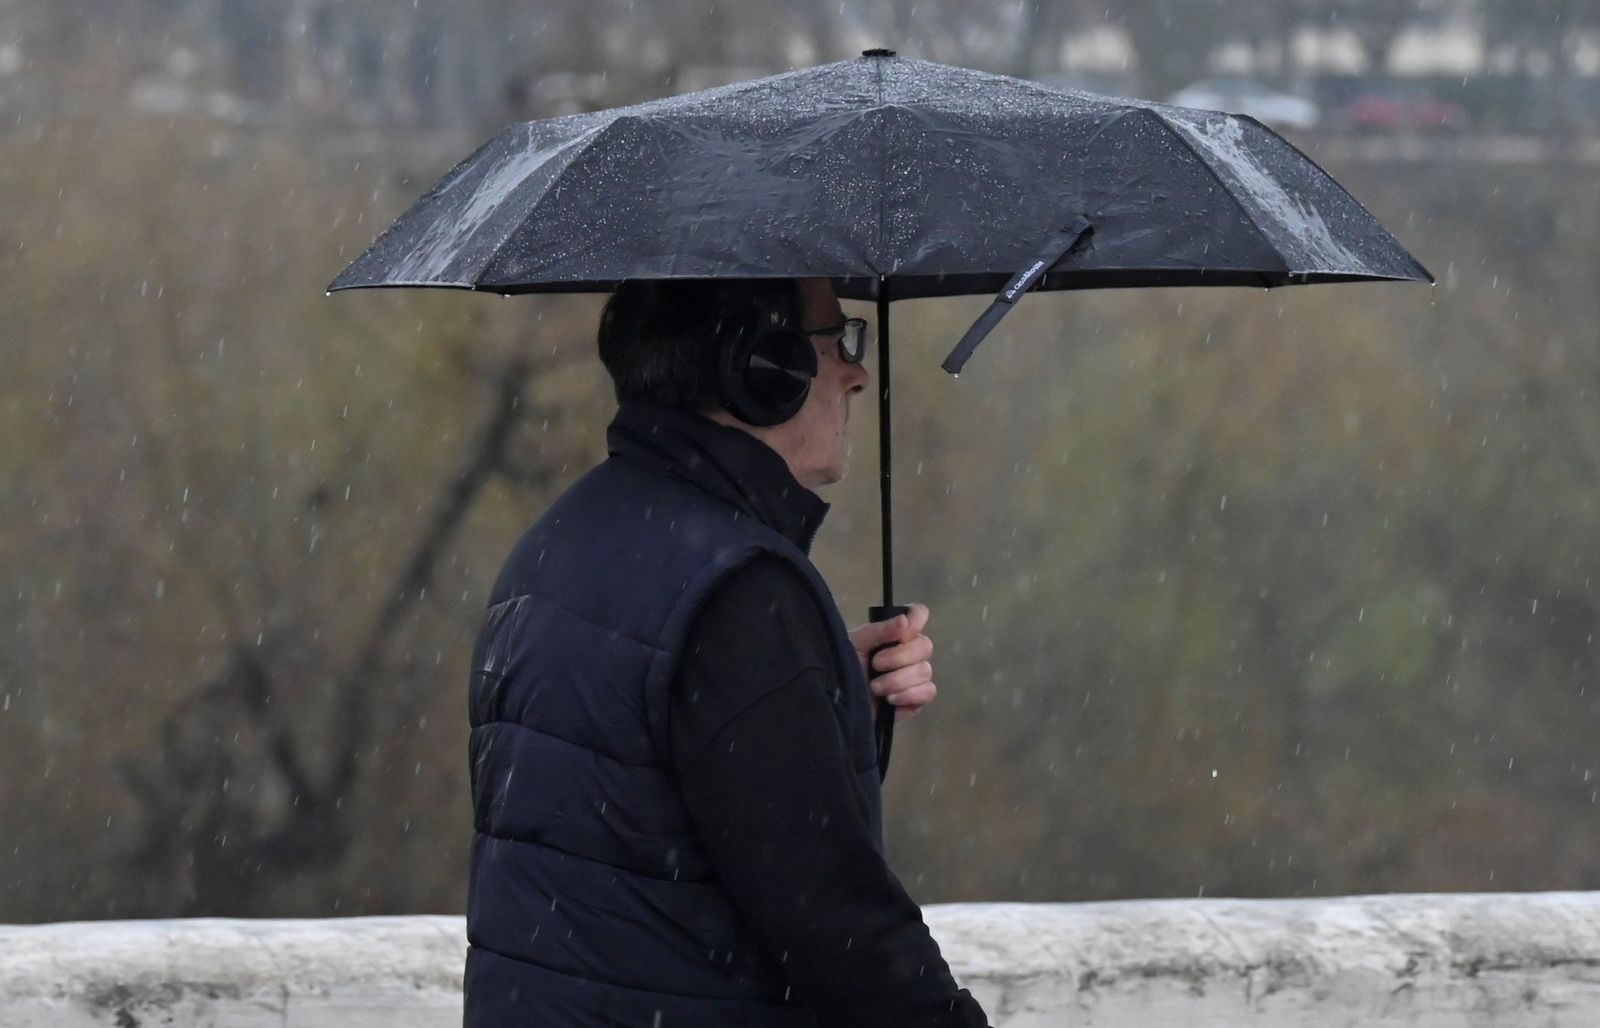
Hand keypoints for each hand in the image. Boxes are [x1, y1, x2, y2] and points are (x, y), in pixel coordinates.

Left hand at [848, 603, 935, 723]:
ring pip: (925, 670)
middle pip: (925, 646)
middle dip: (899, 657)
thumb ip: (879, 631)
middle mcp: (908, 653)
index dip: (916, 619)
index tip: (902, 630)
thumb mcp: (855, 645)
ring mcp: (915, 677)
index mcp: (894, 634)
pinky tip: (890, 700)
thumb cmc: (843, 671)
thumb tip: (905, 620)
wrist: (838, 706)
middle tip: (876, 664)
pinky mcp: (917, 700)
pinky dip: (908, 695)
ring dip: (897, 680)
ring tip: (875, 687)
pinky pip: (928, 692)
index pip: (918, 615)